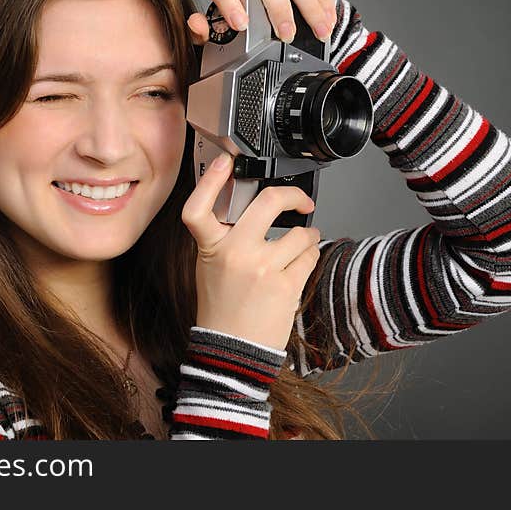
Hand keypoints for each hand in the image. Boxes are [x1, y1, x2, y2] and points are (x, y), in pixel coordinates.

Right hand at [181, 153, 321, 351]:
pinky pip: (310, 257)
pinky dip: (309, 258)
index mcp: (211, 247)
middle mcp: (236, 254)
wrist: (232, 348)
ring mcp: (262, 268)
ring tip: (301, 245)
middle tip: (300, 201)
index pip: (200, 207)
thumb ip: (224, 236)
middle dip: (293, 196)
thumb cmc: (222, 306)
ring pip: (301, 234)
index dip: (211, 181)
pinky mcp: (286, 285)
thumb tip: (248, 208)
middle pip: (269, 202)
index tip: (225, 163)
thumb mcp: (210, 265)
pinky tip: (300, 264)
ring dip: (308, 236)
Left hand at [187, 0, 337, 45]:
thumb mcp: (230, 24)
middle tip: (286, 34)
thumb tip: (196, 26)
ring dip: (309, 6)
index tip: (240, 25)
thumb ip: (209, 30)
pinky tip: (327, 14)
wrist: (289, 0)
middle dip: (277, 6)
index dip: (228, 1)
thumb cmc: (256, 11)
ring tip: (318, 30)